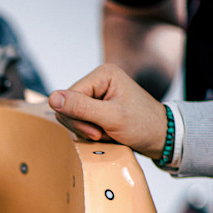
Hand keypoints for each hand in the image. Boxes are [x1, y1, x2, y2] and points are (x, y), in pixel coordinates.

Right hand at [49, 64, 168, 159]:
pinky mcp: (96, 106)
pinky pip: (79, 121)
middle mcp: (98, 80)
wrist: (160, 137)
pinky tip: (105, 133)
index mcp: (102, 74)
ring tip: (106, 133)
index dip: (77, 118)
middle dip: (83, 125)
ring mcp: (97, 94)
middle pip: (68, 106)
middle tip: (102, 133)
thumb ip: (80, 107)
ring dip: (87, 130)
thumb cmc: (142, 125)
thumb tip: (51, 98)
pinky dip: (89, 132)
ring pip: (71, 116)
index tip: (98, 130)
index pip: (68, 97)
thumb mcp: (111, 117)